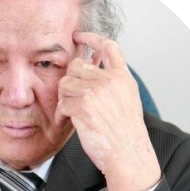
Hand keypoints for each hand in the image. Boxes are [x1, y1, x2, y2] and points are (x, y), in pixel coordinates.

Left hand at [55, 32, 160, 190]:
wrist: (128, 154)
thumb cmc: (125, 133)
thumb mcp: (126, 100)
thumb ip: (113, 82)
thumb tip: (96, 64)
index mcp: (122, 77)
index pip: (108, 46)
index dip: (91, 39)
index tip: (78, 36)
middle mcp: (109, 80)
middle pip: (76, 66)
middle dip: (70, 80)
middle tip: (71, 97)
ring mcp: (95, 92)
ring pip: (65, 84)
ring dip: (64, 98)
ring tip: (70, 112)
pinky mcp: (82, 107)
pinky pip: (61, 104)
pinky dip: (61, 114)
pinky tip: (66, 122)